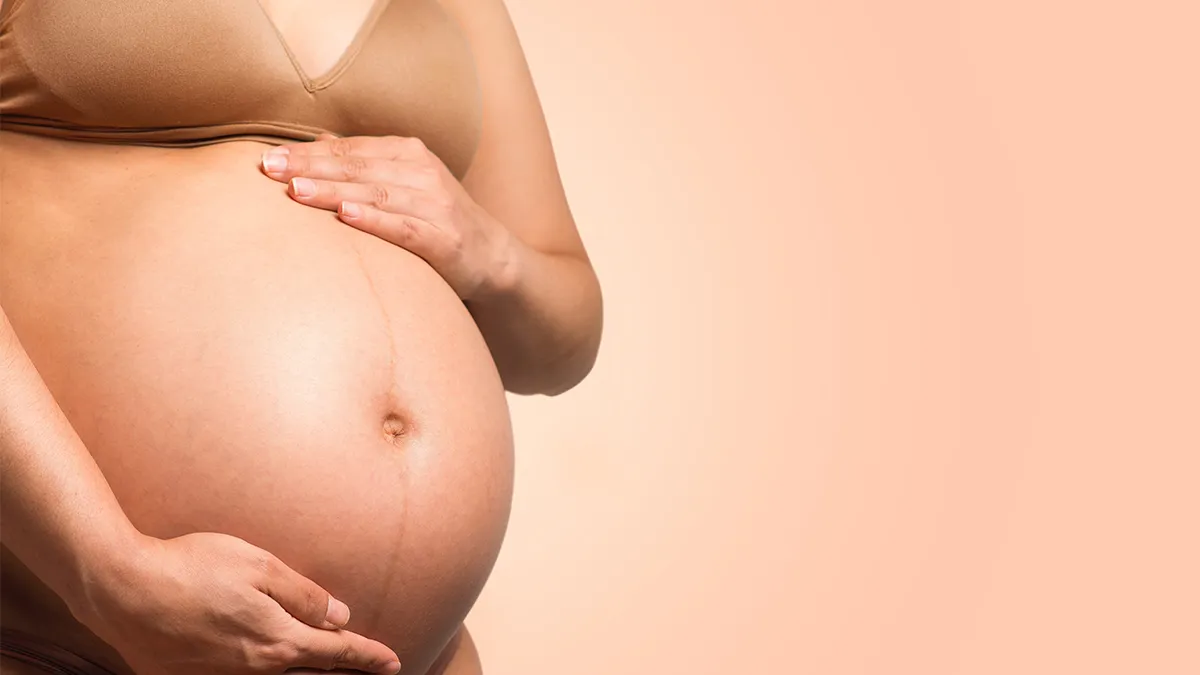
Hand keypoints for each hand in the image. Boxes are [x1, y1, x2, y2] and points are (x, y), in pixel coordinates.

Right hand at [72, 532, 400, 674]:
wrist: (123, 590)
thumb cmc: (193, 567)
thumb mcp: (259, 566)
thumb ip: (303, 595)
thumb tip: (339, 616)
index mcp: (277, 640)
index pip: (336, 652)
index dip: (367, 656)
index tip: (392, 662)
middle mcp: (255, 668)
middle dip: (345, 673)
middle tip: (373, 671)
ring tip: (331, 670)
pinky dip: (266, 672)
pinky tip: (273, 665)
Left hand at [260, 135, 518, 300]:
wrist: (493, 256)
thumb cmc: (437, 219)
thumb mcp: (405, 182)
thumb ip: (365, 164)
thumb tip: (317, 143)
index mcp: (409, 153)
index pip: (350, 149)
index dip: (308, 152)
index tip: (269, 157)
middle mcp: (423, 173)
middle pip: (358, 168)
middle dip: (311, 167)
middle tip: (270, 169)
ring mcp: (436, 205)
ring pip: (376, 195)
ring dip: (334, 191)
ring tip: (296, 190)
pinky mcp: (444, 240)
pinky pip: (404, 229)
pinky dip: (375, 221)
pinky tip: (346, 216)